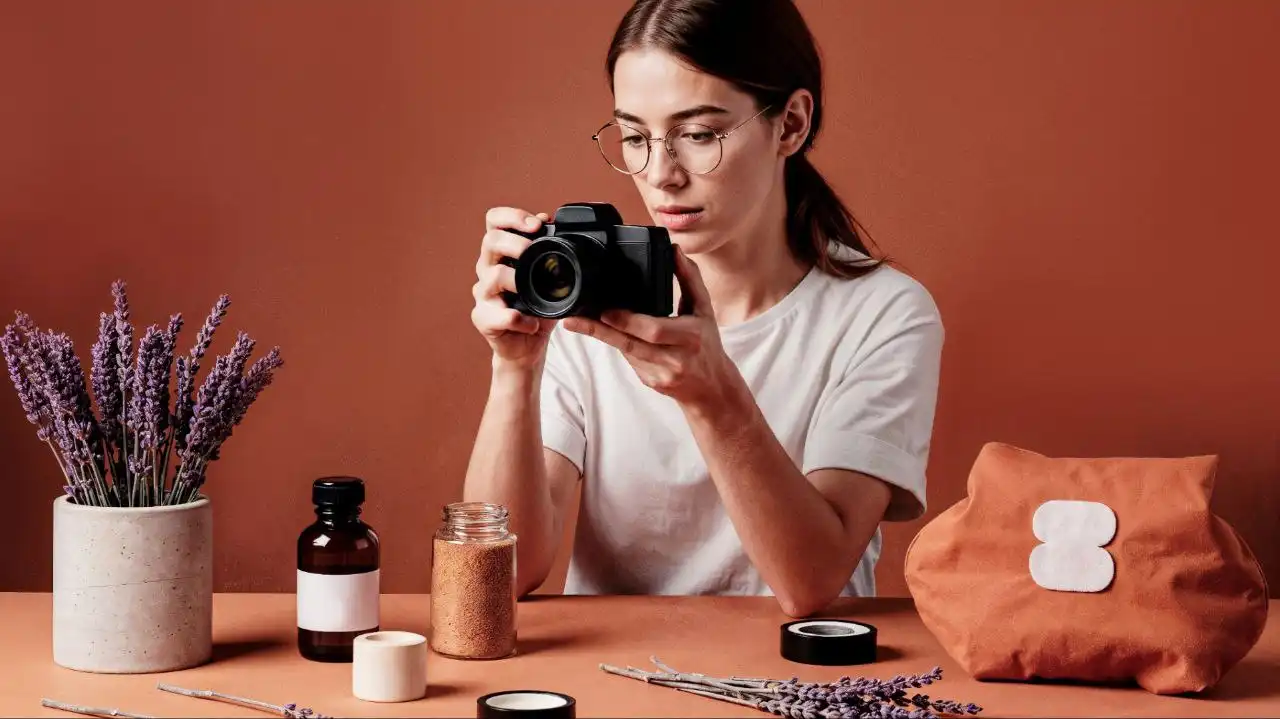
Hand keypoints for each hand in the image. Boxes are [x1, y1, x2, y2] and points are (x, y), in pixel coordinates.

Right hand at [470, 206, 557, 367]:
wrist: (526, 345)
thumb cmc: (536, 307)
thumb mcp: (547, 277)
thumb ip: (546, 249)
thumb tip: (545, 219)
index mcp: (501, 254)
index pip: (495, 221)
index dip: (512, 216)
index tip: (536, 224)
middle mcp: (487, 269)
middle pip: (490, 241)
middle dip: (515, 243)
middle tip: (533, 251)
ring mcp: (483, 294)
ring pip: (494, 276)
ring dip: (518, 281)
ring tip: (535, 293)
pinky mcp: (483, 318)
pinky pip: (502, 315)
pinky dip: (521, 319)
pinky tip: (532, 323)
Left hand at [562, 246, 745, 411]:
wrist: (712, 388)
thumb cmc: (707, 344)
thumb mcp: (704, 310)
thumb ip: (690, 279)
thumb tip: (675, 251)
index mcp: (690, 337)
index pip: (654, 330)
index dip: (627, 322)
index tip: (606, 311)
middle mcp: (675, 359)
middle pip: (631, 344)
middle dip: (600, 331)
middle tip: (574, 320)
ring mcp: (661, 374)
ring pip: (625, 353)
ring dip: (605, 336)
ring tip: (580, 322)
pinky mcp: (650, 382)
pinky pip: (629, 361)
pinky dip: (620, 346)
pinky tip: (613, 334)